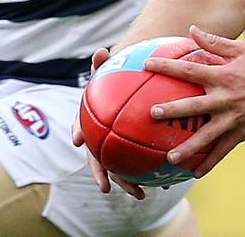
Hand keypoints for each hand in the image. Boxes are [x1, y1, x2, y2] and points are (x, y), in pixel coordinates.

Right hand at [71, 47, 145, 199]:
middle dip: (101, 174)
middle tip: (105, 186)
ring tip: (140, 193)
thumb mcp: (111, 68)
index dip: (78, 132)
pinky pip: (142, 165)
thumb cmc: (119, 78)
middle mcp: (102, 137)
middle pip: (98, 157)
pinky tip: (166, 183)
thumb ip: (105, 63)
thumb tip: (100, 50)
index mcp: (93, 120)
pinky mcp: (135, 152)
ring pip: (121, 168)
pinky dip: (151, 175)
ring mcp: (118, 146)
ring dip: (128, 182)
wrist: (131, 87)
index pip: (81, 126)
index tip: (77, 141)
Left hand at [143, 25, 244, 177]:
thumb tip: (192, 29)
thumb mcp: (241, 49)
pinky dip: (209, 162)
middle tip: (151, 114)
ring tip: (170, 156)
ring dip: (188, 147)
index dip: (167, 66)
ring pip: (207, 135)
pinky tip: (196, 174)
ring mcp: (234, 117)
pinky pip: (223, 150)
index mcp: (222, 75)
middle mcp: (225, 98)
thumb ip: (214, 42)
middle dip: (171, 110)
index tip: (147, 65)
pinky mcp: (243, 132)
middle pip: (193, 105)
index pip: (189, 70)